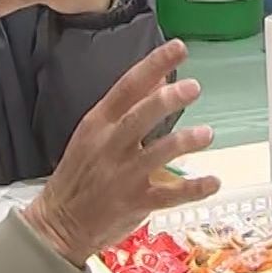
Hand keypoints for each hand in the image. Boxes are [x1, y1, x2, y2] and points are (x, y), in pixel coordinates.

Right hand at [23, 41, 219, 264]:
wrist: (57, 224)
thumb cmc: (78, 175)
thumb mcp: (95, 133)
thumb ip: (129, 106)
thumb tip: (160, 77)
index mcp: (98, 124)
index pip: (127, 86)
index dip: (154, 64)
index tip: (179, 48)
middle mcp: (110, 146)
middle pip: (140, 116)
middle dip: (168, 100)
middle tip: (193, 87)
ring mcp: (123, 175)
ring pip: (158, 152)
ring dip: (186, 141)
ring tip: (206, 133)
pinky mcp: (135, 202)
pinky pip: (170, 194)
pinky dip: (194, 188)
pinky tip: (214, 181)